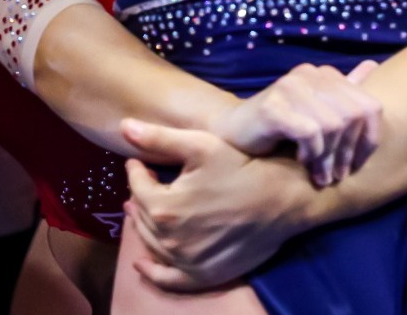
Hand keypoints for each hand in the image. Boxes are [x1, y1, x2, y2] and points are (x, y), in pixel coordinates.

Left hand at [120, 119, 307, 290]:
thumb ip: (159, 138)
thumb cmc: (242, 168)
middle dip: (138, 197)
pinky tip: (142, 264)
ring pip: (151, 243)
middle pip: (141, 216)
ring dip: (143, 225)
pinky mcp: (203, 275)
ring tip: (142, 210)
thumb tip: (124, 127)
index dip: (135, 171)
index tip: (137, 163)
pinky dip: (153, 272)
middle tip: (142, 185)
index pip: (136, 187)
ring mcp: (186, 261)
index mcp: (163, 206)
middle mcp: (170, 239)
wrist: (283, 200)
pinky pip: (169, 279)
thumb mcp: (200, 145)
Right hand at [213, 61, 380, 186]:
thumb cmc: (279, 129)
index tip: (356, 164)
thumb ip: (343, 94)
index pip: (370, 106)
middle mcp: (309, 74)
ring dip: (329, 159)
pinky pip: (310, 132)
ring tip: (321, 176)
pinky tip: (301, 162)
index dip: (369, 140)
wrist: (232, 133)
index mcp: (325, 74)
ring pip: (333, 126)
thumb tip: (372, 66)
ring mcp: (289, 87)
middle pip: (354, 116)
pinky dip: (311, 153)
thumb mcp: (317, 113)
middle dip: (348, 152)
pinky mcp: (272, 105)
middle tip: (337, 176)